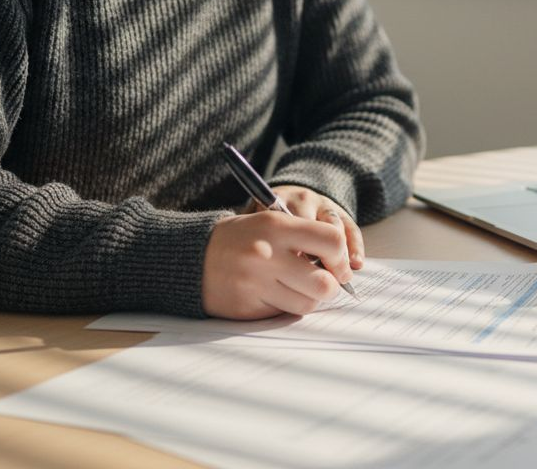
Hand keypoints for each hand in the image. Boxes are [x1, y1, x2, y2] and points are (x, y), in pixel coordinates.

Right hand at [201, 187, 359, 319]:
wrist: (192, 257)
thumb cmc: (242, 238)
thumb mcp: (270, 222)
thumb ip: (306, 237)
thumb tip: (344, 265)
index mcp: (276, 225)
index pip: (332, 240)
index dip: (342, 256)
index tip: (338, 263)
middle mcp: (266, 254)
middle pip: (324, 283)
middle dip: (330, 286)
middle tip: (323, 282)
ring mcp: (255, 283)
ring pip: (307, 304)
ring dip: (307, 299)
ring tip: (295, 287)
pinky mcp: (247, 307)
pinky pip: (283, 314)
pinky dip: (284, 307)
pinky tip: (271, 294)